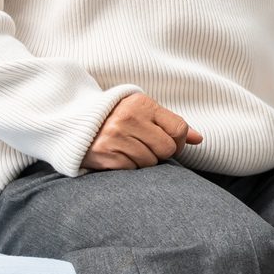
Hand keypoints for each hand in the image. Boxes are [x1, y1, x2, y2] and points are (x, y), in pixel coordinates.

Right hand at [83, 92, 200, 170]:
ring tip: (127, 149)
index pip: (179, 128)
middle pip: (167, 149)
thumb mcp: (143, 113)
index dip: (179, 142)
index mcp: (141, 103)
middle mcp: (128, 117)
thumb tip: (198, 139)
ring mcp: (115, 136)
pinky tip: (118, 156)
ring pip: (150, 162)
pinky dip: (129, 167)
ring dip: (143, 161)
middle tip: (144, 147)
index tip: (170, 144)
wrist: (75, 126)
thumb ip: (171, 124)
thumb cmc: (117, 120)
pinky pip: (132, 170)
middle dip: (160, 153)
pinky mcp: (105, 154)